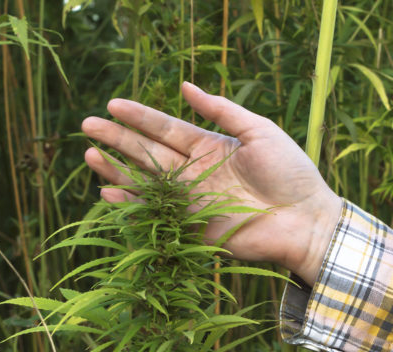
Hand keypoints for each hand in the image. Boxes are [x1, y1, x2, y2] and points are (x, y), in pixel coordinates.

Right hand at [81, 82, 342, 284]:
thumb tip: (185, 85)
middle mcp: (193, 171)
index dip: (139, 116)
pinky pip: (154, 213)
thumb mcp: (259, 131)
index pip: (164, 128)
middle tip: (87, 125)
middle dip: (117, 139)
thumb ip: (221, 110)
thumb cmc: (290, 172)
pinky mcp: (191, 226)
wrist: (305, 219)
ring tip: (88, 155)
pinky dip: (131, 203)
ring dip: (116, 169)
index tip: (113, 105)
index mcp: (208, 146)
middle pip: (147, 152)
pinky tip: (107, 191)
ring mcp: (189, 199)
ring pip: (144, 181)